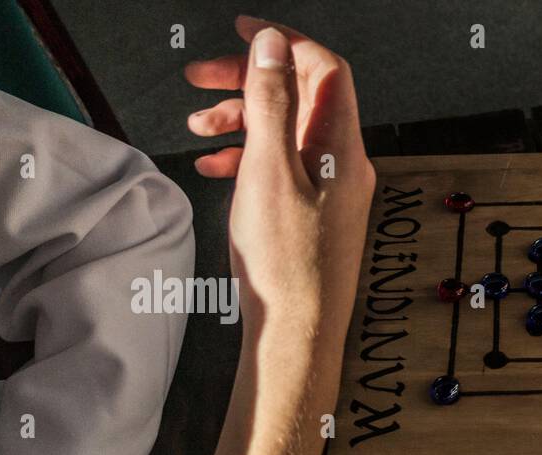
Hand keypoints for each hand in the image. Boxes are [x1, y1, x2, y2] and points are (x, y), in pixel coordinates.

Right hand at [185, 17, 373, 454]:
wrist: (298, 334)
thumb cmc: (286, 264)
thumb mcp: (268, 169)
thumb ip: (271, 101)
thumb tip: (274, 44)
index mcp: (341, 148)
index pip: (325, 70)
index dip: (285, 44)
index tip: (242, 33)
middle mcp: (345, 167)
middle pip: (301, 99)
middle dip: (249, 82)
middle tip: (199, 80)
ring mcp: (333, 194)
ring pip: (287, 136)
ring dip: (242, 122)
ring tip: (197, 128)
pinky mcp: (316, 219)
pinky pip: (284, 171)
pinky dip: (250, 159)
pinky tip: (217, 167)